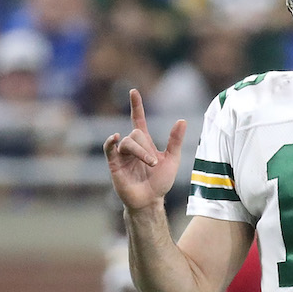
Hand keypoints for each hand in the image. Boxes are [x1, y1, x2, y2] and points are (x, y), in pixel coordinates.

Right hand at [103, 89, 186, 211]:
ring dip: (140, 152)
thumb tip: (182, 120)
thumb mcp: (172, 159)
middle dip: (146, 147)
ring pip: (127, 142)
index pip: (137, 120)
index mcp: (145, 143)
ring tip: (150, 164)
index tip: (133, 91)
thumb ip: (175, 140)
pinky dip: (111, 142)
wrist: (151, 200)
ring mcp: (122, 155)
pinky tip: (115, 137)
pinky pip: (110, 149)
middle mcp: (132, 147)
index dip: (136, 106)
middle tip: (154, 163)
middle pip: (135, 134)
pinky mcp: (114, 165)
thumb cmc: (161, 182)